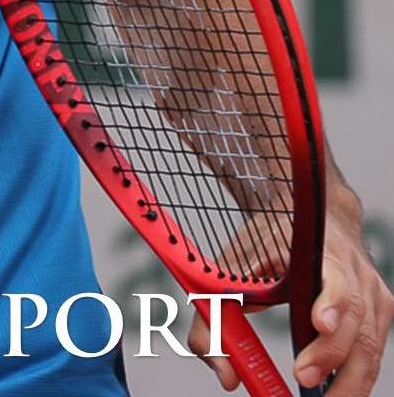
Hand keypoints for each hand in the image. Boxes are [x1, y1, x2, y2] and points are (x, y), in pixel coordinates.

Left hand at [187, 187, 392, 393]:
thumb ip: (216, 315)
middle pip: (354, 318)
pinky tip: (335, 392)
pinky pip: (373, 352)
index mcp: (315, 249)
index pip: (330, 275)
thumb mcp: (234, 263)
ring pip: (369, 344)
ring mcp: (371, 291)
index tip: (319, 324)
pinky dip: (356, 378)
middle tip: (303, 379)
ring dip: (347, 381)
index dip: (330, 302)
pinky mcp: (380, 310)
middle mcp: (351, 269)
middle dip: (330, 356)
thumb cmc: (271, 240)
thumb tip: (225, 374)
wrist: (311, 215)